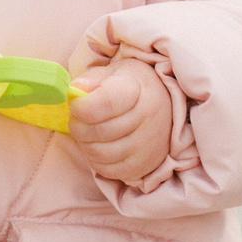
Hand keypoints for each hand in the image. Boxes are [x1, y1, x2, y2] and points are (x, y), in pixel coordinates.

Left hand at [65, 55, 175, 185]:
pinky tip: (98, 145)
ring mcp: (147, 146)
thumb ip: (92, 79)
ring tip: (87, 132)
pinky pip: (107, 170)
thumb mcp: (115, 72)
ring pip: (100, 152)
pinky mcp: (143, 166)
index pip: (106, 103)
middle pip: (99, 131)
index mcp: (139, 90)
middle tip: (77, 119)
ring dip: (84, 143)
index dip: (82, 106)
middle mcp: (148, 119)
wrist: (167, 110)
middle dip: (78, 125)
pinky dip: (95, 159)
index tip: (75, 104)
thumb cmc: (134, 88)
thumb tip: (74, 90)